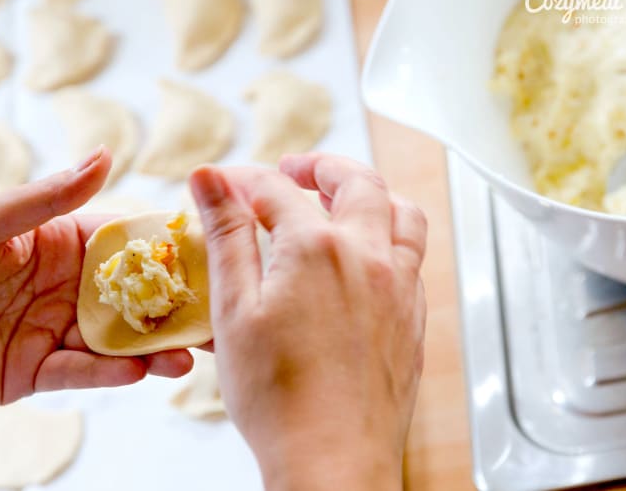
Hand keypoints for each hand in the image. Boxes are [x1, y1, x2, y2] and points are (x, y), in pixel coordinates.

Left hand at [0, 147, 192, 405]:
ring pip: (118, 341)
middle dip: (178, 309)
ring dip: (156, 349)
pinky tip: (140, 372)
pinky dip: (110, 374)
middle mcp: (71, 288)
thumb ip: (49, 196)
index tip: (216, 254)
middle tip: (221, 318)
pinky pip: (80, 374)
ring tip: (190, 356)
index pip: (130, 246)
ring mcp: (57, 331)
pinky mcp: (36, 371)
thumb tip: (105, 154)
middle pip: (136, 298)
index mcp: (67, 245)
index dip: (171, 251)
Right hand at [190, 154, 426, 490]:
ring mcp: (399, 285)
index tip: (222, 186)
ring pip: (401, 211)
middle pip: (355, 180)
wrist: (333, 460)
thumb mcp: (234, 309)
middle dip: (320, 165)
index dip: (243, 181)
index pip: (276, 190)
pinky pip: (414, 253)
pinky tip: (368, 253)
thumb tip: (211, 180)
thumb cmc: (277, 397)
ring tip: (342, 198)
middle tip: (293, 169)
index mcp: (318, 248)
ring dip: (370, 192)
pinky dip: (392, 233)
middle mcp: (369, 256)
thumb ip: (227, 235)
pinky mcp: (412, 316)